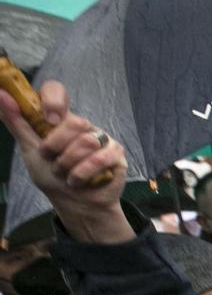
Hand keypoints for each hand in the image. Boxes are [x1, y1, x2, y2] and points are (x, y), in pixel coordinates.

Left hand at [0, 81, 132, 244]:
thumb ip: (17, 123)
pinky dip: (83, 173)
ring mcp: (101, 138)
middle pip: (74, 121)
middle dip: (57, 147)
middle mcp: (81, 125)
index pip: (56, 91)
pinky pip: (100, 158)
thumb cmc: (51, 176)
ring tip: (65, 174)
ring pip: (86, 141)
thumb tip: (1, 94)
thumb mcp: (29, 150)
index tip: (48, 119)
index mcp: (58, 119)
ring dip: (68, 165)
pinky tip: (79, 180)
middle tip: (52, 160)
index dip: (53, 100)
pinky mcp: (116, 154)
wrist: (73, 203)